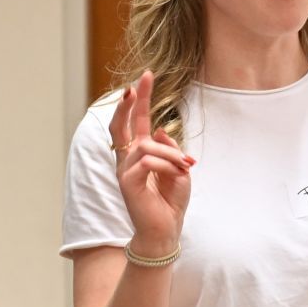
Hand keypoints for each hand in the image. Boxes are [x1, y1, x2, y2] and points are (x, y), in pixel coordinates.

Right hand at [108, 70, 192, 252]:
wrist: (165, 230)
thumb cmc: (170, 202)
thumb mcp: (179, 170)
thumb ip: (170, 150)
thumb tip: (160, 131)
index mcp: (141, 154)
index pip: (138, 122)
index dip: (141, 99)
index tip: (146, 76)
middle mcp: (129, 159)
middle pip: (123, 124)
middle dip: (131, 102)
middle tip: (138, 83)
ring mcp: (125, 170)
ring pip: (145, 144)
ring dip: (170, 154)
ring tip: (184, 168)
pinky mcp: (126, 182)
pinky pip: (146, 160)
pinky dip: (166, 165)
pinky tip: (176, 175)